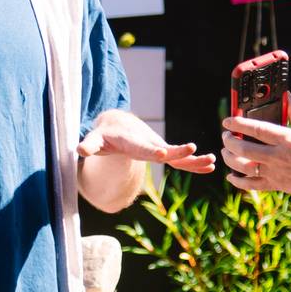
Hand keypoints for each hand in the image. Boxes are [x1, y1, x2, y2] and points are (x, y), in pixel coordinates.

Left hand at [77, 109, 215, 173]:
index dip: (152, 151)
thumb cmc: (104, 134)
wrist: (117, 124)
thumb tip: (78, 150)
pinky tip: (210, 167)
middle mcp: (149, 143)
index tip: (162, 153)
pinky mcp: (162, 152)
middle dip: (178, 151)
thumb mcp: (94, 139)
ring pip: (177, 156)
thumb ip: (88, 145)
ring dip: (193, 159)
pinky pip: (179, 160)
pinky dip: (193, 163)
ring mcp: (157, 148)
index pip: (143, 148)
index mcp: (132, 141)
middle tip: (192, 149)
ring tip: (212, 161)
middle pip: (165, 150)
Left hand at [221, 93, 290, 216]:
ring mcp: (275, 173)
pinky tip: (231, 176)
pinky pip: (251, 185)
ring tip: (226, 151)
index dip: (238, 123)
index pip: (257, 129)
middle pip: (244, 148)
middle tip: (225, 135)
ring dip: (230, 158)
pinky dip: (238, 181)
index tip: (227, 120)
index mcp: (288, 140)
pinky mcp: (276, 186)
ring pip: (243, 167)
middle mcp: (278, 157)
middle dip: (229, 141)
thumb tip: (286, 95)